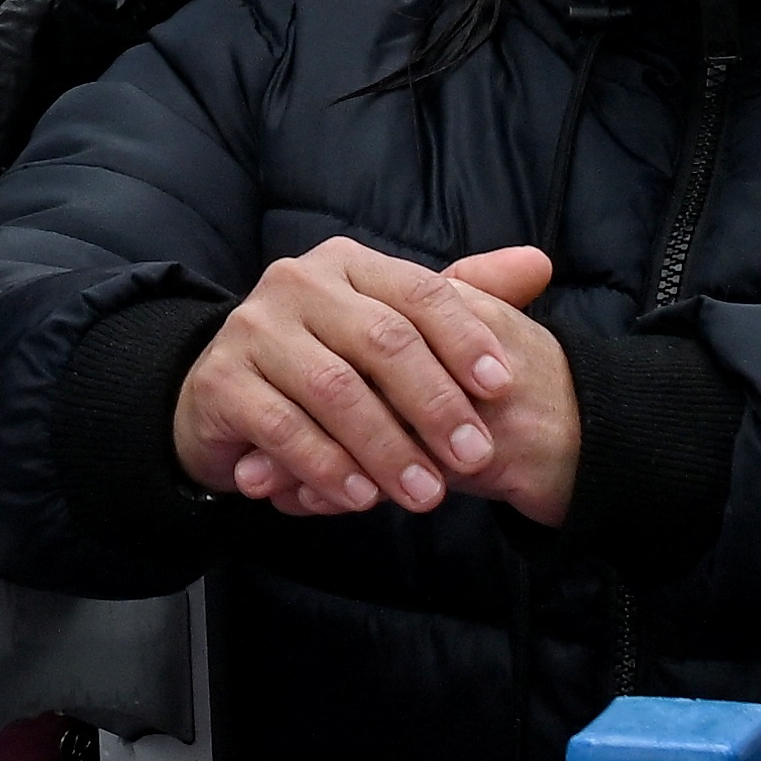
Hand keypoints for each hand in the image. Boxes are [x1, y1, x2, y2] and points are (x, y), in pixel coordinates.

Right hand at [176, 241, 577, 521]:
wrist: (224, 395)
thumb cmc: (324, 360)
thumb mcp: (392, 327)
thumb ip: (461, 299)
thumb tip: (539, 263)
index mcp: (347, 263)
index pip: (419, 291)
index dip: (465, 338)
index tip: (503, 389)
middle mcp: (297, 283)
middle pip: (382, 340)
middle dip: (435, 405)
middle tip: (476, 458)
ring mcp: (253, 329)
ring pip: (335, 390)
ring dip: (388, 448)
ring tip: (426, 495)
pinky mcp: (221, 381)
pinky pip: (284, 428)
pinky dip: (328, 467)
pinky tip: (362, 497)